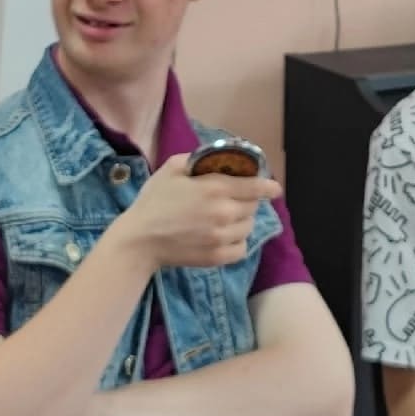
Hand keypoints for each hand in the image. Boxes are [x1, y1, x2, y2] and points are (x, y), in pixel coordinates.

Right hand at [114, 153, 280, 270]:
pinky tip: (224, 236)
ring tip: (226, 219)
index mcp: (215, 188)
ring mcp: (222, 238)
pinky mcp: (217, 257)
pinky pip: (241, 248)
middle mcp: (224, 213)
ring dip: (242, 221)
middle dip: (248, 201)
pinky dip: (237, 241)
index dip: (269, 186)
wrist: (139, 240)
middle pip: (253, 206)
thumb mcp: (171, 169)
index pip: (255, 186)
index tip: (275, 188)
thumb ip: (197, 159)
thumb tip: (216, 158)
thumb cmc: (153, 201)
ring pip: (248, 227)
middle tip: (234, 200)